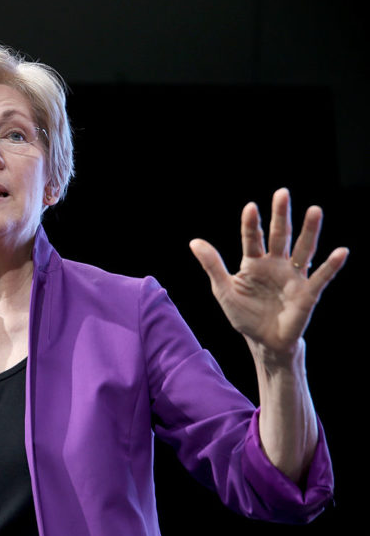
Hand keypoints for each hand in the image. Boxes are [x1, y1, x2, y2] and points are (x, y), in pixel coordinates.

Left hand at [189, 188, 347, 365]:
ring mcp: (293, 277)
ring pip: (304, 249)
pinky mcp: (307, 293)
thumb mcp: (224, 290)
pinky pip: (321, 277)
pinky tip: (341, 251)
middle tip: (282, 193)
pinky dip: (331, 265)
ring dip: (310, 231)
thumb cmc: (244, 315)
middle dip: (281, 215)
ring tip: (315, 210)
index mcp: (253, 262)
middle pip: (279, 235)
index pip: (252, 238)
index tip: (250, 207)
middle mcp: (276, 264)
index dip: (251, 224)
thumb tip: (194, 241)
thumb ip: (212, 265)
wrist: (263, 342)